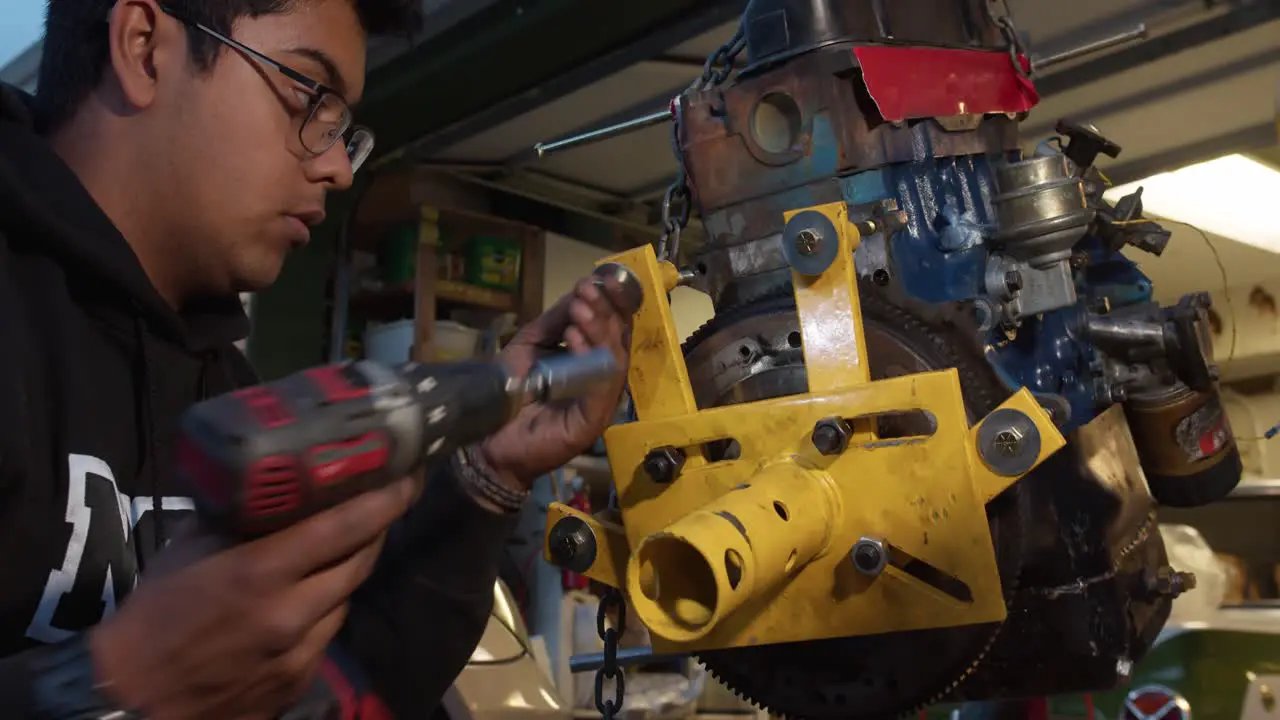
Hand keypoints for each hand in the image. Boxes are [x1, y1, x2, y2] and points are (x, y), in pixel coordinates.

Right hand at [88, 476, 417, 719]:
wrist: (134, 697)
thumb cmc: (155, 614)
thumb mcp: (190, 548)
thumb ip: (239, 517)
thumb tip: (271, 484)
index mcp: (262, 570)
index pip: (347, 525)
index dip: (387, 499)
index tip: (408, 476)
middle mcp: (292, 611)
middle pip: (362, 559)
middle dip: (378, 528)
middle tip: (386, 502)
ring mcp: (300, 650)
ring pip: (347, 598)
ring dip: (348, 571)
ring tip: (342, 548)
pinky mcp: (300, 679)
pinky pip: (328, 633)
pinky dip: (325, 610)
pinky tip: (309, 600)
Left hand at [480, 274, 632, 486]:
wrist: (488, 440)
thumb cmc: (511, 393)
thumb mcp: (532, 346)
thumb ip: (555, 321)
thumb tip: (580, 291)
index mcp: (592, 362)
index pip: (613, 328)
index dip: (611, 303)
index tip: (597, 279)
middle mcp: (603, 381)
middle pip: (618, 341)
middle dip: (604, 311)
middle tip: (587, 291)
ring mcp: (600, 403)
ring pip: (613, 361)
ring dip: (598, 331)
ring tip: (579, 310)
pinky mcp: (592, 422)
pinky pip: (600, 388)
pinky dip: (590, 360)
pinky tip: (573, 339)